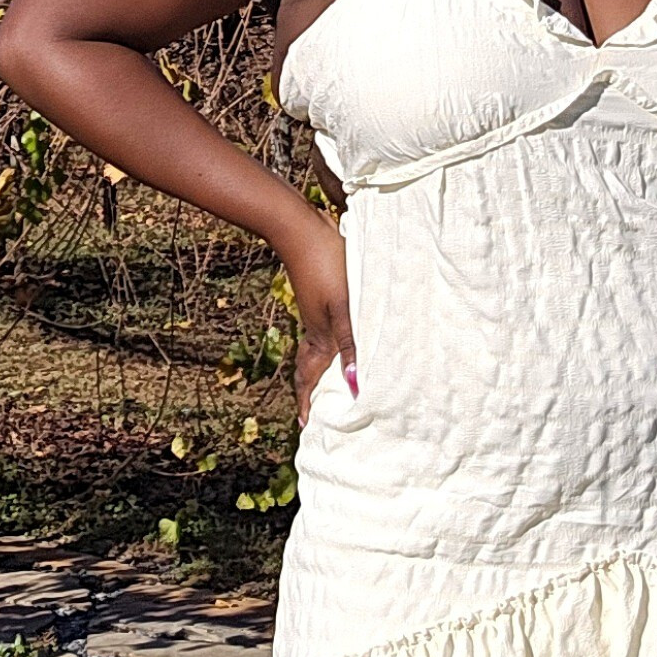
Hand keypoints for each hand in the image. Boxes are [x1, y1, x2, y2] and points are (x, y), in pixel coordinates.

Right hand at [282, 224, 355, 428]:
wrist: (301, 230)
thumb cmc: (325, 266)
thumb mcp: (343, 307)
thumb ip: (350, 344)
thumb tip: (355, 386)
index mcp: (319, 336)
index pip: (309, 378)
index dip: (307, 402)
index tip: (305, 426)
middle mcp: (316, 329)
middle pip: (309, 367)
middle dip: (311, 391)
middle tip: (314, 411)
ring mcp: (317, 312)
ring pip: (317, 349)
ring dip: (322, 369)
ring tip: (331, 383)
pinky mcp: (322, 297)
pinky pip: (325, 332)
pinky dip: (333, 345)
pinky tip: (344, 338)